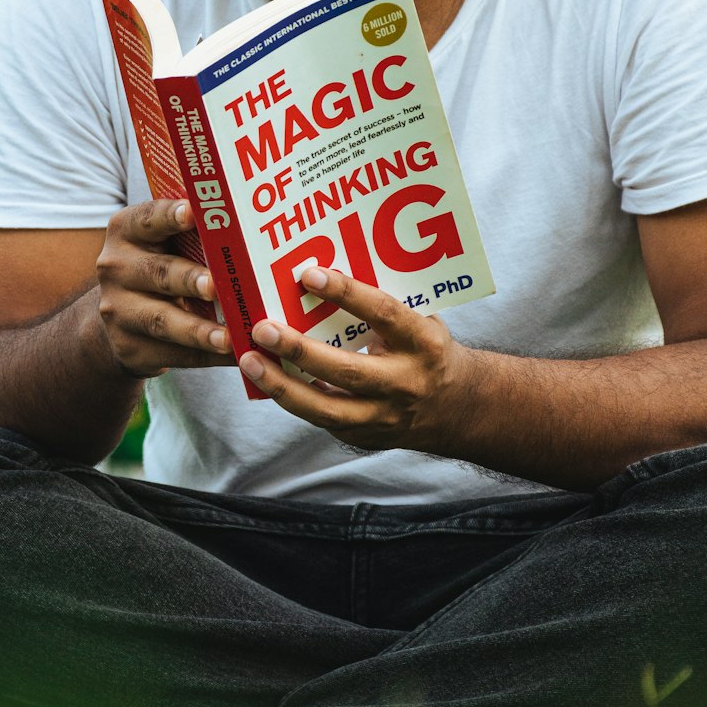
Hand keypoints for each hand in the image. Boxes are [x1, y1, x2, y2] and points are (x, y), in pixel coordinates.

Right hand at [96, 199, 231, 376]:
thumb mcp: (164, 243)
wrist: (123, 316)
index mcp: (127, 232)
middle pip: (157, 272)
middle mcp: (116, 268)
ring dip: (197, 330)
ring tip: (228, 337)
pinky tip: (232, 355)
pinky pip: (173, 354)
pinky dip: (205, 356)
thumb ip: (194, 231)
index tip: (192, 213)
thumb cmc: (161, 267)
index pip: (147, 219)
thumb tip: (257, 224)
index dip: (169, 215)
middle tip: (215, 285)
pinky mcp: (130, 347)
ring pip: (162, 320)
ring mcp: (119, 311)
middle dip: (189, 279)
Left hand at [239, 267, 475, 452]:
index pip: (383, 314)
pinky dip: (292, 399)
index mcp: (423, 343)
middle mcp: (405, 383)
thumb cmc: (426, 349)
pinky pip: (322, 419)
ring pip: (326, 408)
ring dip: (282, 385)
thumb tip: (328, 269)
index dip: (347, 293)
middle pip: (347, 369)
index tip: (309, 275)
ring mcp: (385, 416)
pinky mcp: (366, 436)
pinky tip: (267, 379)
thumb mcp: (420, 320)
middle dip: (300, 350)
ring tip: (249, 360)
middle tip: (262, 328)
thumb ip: (383, 302)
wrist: (456, 407)